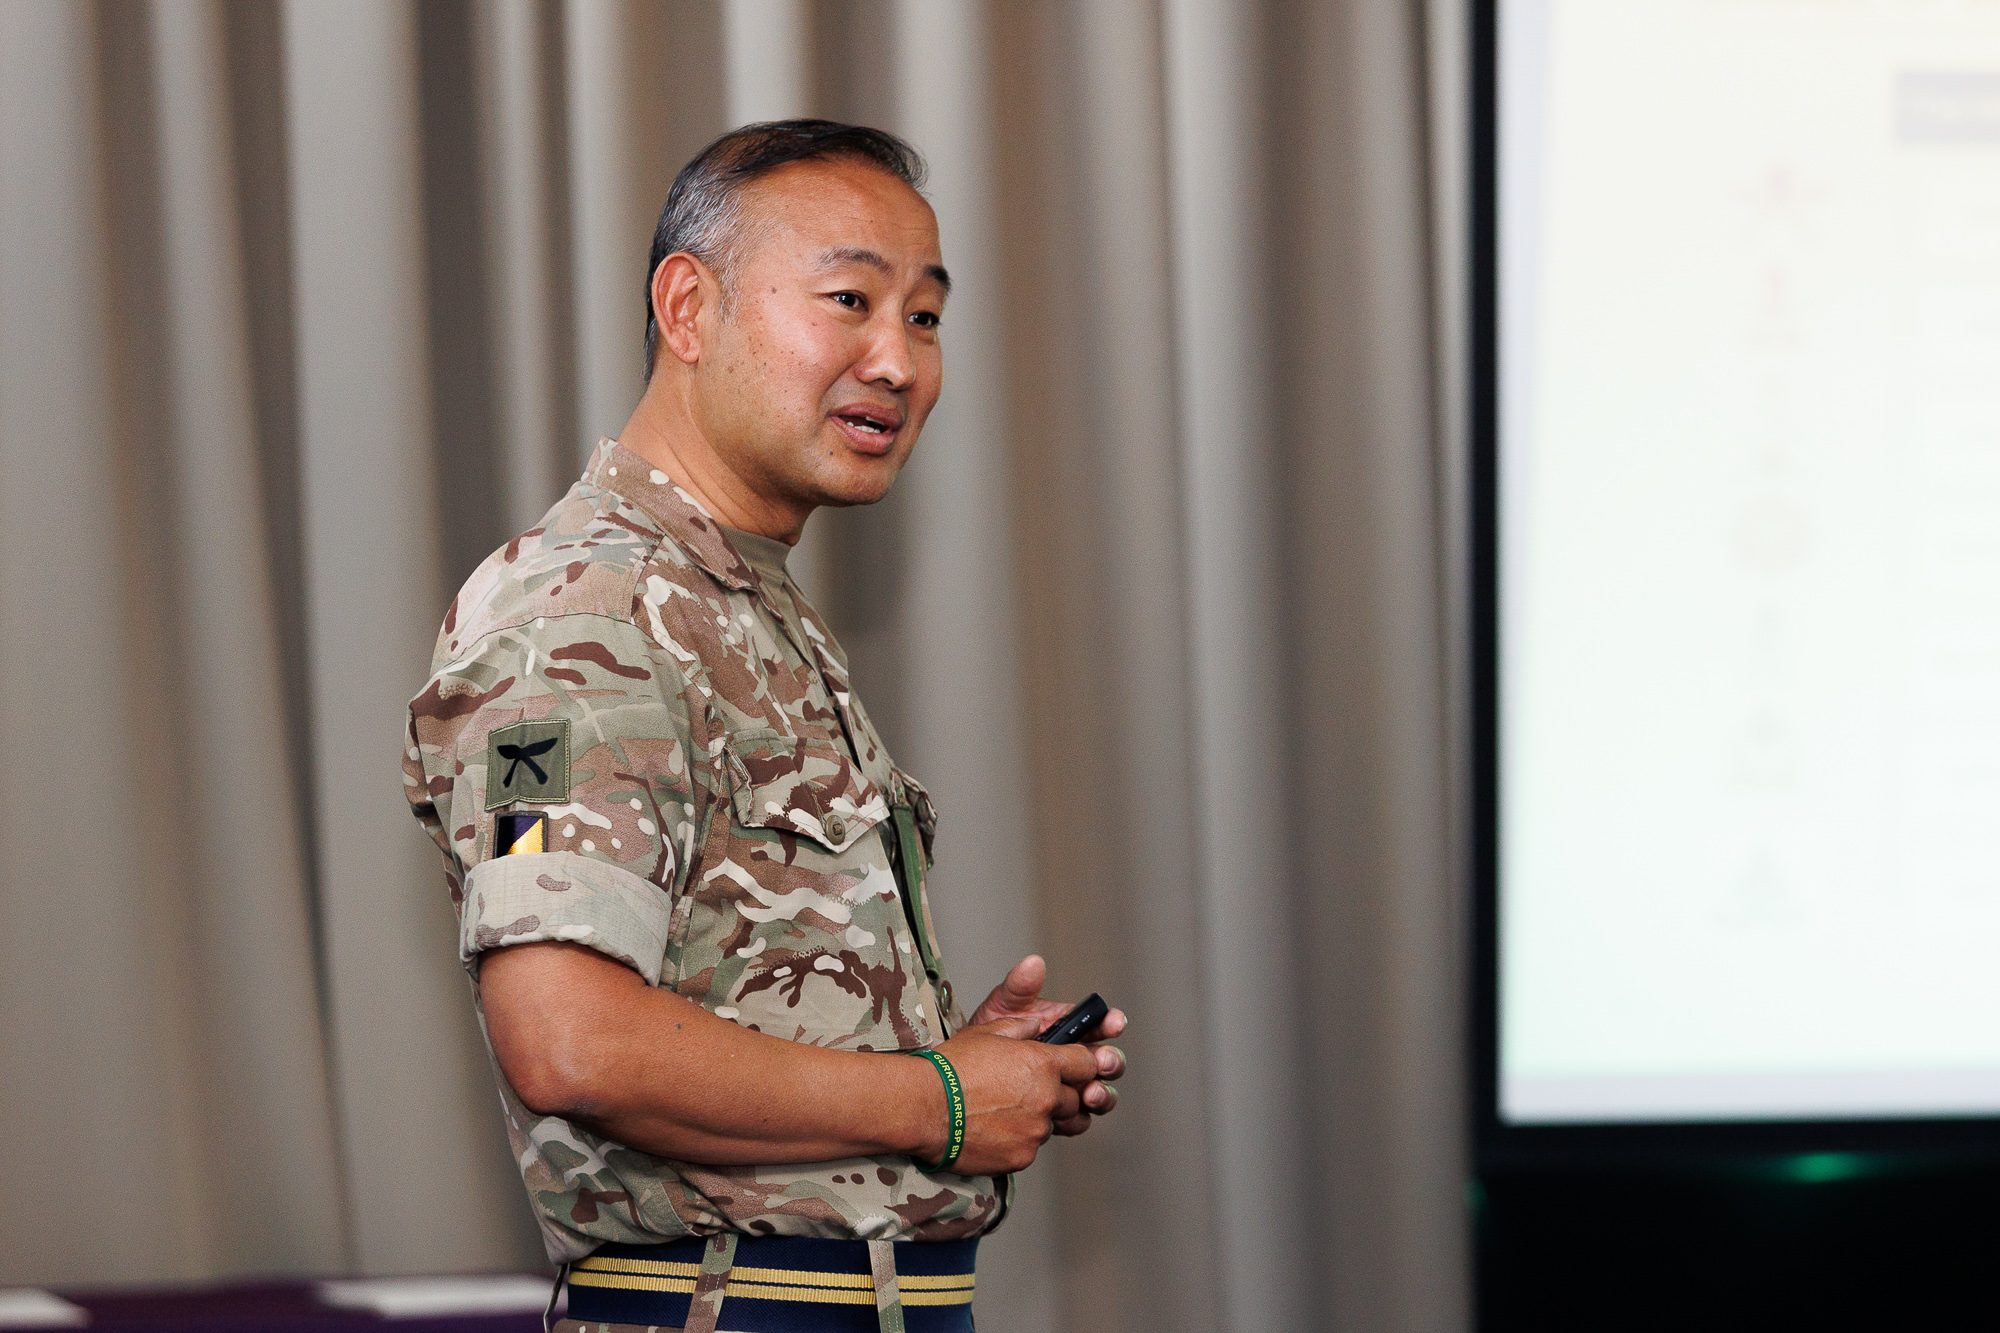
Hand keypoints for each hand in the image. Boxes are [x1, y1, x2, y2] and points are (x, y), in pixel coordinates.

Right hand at [929, 1014, 1099, 1172]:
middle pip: (1075, 1100)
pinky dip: (1016, 1141)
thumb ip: (1020, 1026)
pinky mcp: (1022, 1157)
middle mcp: (1047, 1098)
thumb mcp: (987, 1032)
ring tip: (1000, 1111)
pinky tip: (991, 1130)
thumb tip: (1036, 1024)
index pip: (1088, 1064)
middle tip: (1025, 1092)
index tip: (1074, 1069)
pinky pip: (1029, 1148)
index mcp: (1044, 1063)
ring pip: (1050, 1125)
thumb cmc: (951, 1067)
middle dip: (1058, 1096)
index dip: (1082, 1066)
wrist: (924, 1107)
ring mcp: (1035, 1131)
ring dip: (1035, 1119)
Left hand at [968, 955, 1127, 1133]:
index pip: (1099, 1025)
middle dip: (1111, 1061)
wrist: (962, 1078)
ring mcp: (1068, 1089)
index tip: (1115, 1021)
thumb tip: (1034, 963)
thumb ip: (1019, 987)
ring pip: (1099, 1094)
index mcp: (1069, 1030)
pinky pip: (1076, 1119)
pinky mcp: (1057, 1115)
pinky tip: (1067, 1116)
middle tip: (1103, 1061)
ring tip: (1090, 1094)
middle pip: (1107, 1062)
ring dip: (1101, 1094)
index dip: (1111, 1022)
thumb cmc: (987, 1037)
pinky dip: (1076, 1118)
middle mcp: (1075, 1060)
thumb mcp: (1001, 1008)